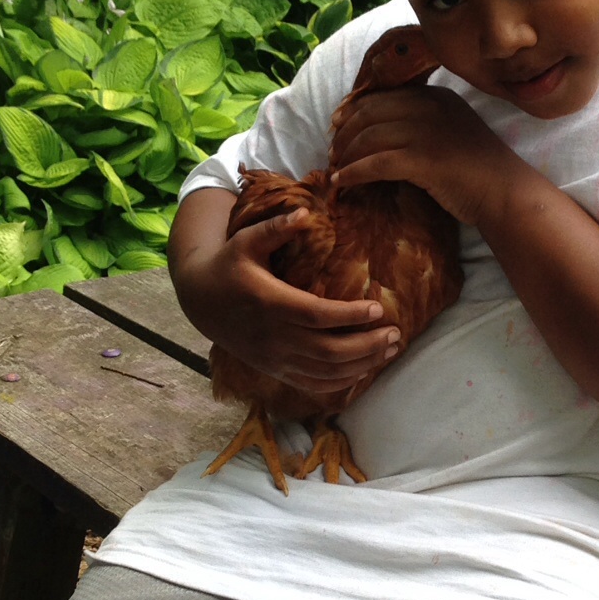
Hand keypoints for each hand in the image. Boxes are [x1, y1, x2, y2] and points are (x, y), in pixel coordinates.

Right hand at [170, 189, 400, 395]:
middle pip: (328, 351)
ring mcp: (275, 358)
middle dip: (367, 345)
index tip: (379, 309)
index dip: (349, 315)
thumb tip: (305, 214)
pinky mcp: (276, 370)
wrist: (202, 302)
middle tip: (396, 334)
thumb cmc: (229, 265)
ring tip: (390, 349)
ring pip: (325, 372)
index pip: (316, 315)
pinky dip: (342, 382)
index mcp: (269, 303)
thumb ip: (276, 228)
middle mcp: (274, 337)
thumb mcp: (245, 240)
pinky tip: (365, 368)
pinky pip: (313, 385)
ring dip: (362, 364)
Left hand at [330, 85, 513, 224]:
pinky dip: (354, 173)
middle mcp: (429, 107)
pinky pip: (376, 163)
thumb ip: (421, 124)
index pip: (381, 96)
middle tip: (333, 153)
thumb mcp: (450, 131)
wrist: (505, 193)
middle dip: (344, 134)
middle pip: (369, 113)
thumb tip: (379, 133)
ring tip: (336, 169)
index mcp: (435, 96)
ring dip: (345, 155)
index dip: (352, 112)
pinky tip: (342, 183)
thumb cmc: (478, 170)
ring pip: (369, 137)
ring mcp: (427, 132)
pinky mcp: (424, 160)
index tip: (337, 129)